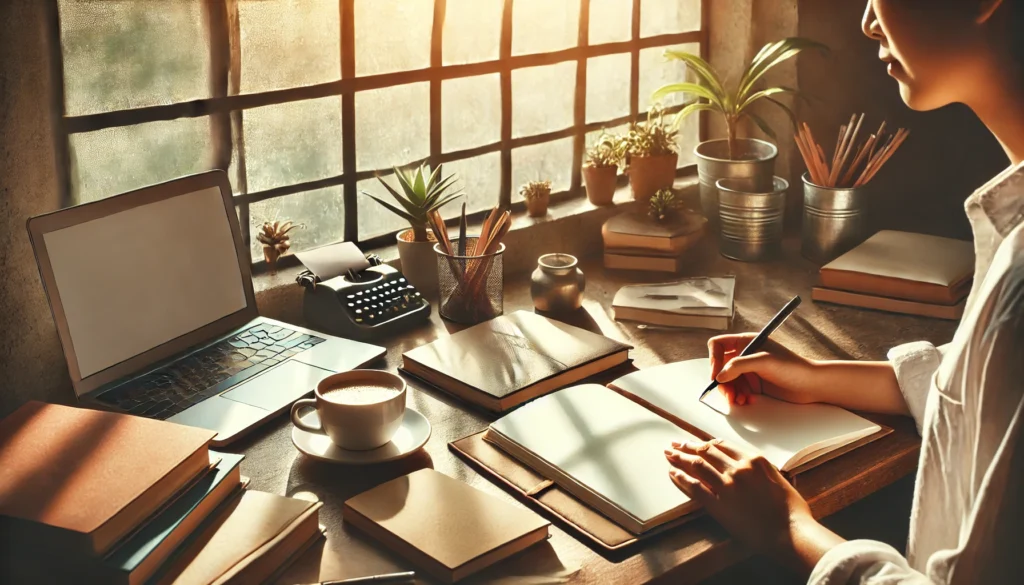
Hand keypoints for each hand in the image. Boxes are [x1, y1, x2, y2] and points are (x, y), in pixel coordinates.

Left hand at [665, 439, 842, 571]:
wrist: (790, 533)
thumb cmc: (790, 510)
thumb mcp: (777, 479)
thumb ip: (760, 469)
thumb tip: (750, 465)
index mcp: (753, 460)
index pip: (722, 446)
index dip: (705, 443)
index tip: (696, 443)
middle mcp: (738, 468)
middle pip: (705, 452)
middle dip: (688, 447)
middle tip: (675, 445)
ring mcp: (726, 485)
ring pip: (697, 465)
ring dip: (680, 458)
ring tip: (669, 455)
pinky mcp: (718, 504)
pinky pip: (695, 487)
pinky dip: (682, 479)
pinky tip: (673, 474)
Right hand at [707, 334, 821, 405]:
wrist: (811, 385)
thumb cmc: (792, 367)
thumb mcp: (763, 361)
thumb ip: (739, 366)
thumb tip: (719, 376)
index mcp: (745, 342)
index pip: (718, 345)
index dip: (714, 359)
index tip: (716, 375)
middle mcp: (744, 355)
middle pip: (720, 367)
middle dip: (722, 382)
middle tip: (728, 395)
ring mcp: (749, 370)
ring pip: (727, 381)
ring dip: (730, 392)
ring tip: (740, 401)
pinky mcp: (754, 384)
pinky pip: (737, 390)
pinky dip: (739, 397)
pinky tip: (748, 401)